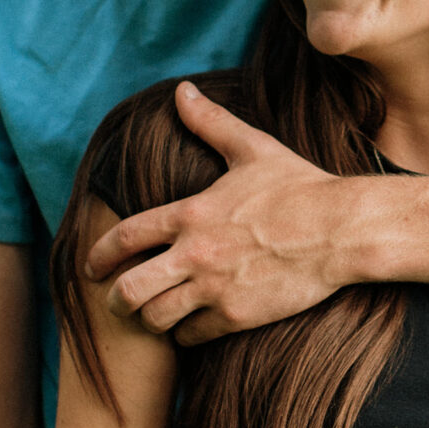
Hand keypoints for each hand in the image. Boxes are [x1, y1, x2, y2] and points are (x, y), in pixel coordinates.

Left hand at [85, 81, 345, 344]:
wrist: (339, 229)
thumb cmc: (297, 185)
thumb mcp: (251, 148)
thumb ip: (211, 121)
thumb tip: (181, 91)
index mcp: (191, 213)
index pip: (127, 236)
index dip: (99, 253)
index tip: (89, 266)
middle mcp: (195, 253)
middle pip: (129, 291)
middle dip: (115, 299)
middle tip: (116, 300)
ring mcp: (215, 288)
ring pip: (157, 319)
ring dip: (150, 318)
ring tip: (155, 313)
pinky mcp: (237, 315)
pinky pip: (192, 336)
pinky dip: (185, 334)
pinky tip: (191, 324)